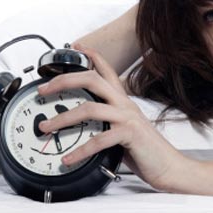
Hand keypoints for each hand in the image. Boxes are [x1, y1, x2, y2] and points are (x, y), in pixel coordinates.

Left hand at [37, 42, 186, 189]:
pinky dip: (80, 151)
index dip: (92, 56)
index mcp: (123, 101)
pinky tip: (69, 158)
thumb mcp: (124, 129)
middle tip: (44, 90)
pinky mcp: (129, 134)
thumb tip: (83, 125)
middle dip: (65, 81)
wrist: (167, 165)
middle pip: (92, 80)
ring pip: (90, 108)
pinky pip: (99, 139)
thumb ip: (107, 121)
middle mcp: (125, 104)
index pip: (107, 70)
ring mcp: (127, 118)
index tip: (77, 47)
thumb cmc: (145, 149)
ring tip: (46, 128)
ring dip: (63, 118)